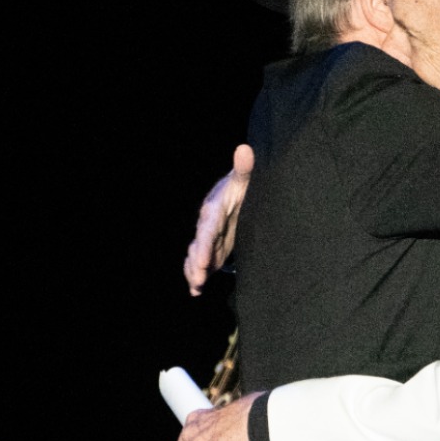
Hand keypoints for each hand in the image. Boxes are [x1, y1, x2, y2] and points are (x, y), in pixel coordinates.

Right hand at [184, 145, 253, 296]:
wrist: (238, 195)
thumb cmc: (243, 187)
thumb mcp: (245, 179)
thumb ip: (244, 169)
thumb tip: (244, 148)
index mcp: (215, 208)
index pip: (208, 227)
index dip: (204, 244)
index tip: (203, 260)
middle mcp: (207, 225)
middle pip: (198, 244)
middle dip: (197, 262)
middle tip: (198, 279)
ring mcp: (208, 238)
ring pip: (195, 256)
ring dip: (194, 272)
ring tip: (196, 288)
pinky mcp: (211, 249)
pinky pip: (200, 263)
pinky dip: (196, 276)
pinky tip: (196, 292)